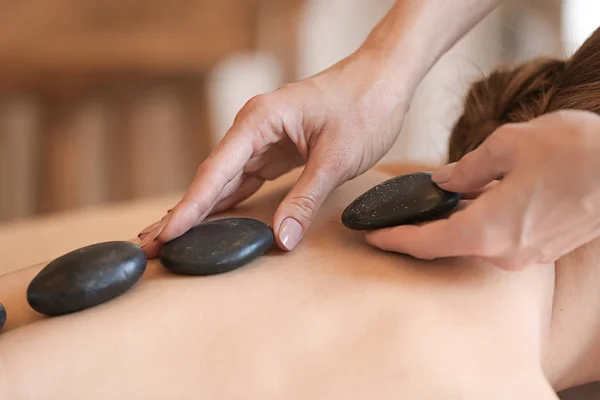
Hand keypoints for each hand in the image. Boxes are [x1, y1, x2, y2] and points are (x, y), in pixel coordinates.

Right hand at [139, 51, 410, 256]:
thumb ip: (307, 198)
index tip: (166, 234)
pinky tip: (213, 222)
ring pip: (225, 182)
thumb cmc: (364, 106)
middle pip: (211, 178)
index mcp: (259, 121)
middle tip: (150, 245)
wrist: (384, 79)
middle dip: (183, 213)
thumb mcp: (337, 157)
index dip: (190, 207)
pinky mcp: (276, 151)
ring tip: (172, 239)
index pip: (215, 171)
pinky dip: (229, 203)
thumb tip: (282, 239)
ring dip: (201, 211)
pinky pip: (245, 181)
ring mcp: (263, 140)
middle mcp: (254, 129)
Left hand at [365, 110, 599, 269]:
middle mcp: (504, 252)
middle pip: (445, 245)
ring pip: (472, 241)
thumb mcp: (509, 145)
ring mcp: (525, 255)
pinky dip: (477, 224)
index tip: (369, 237)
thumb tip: (444, 181)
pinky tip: (470, 204)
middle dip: (416, 232)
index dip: (393, 240)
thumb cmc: (575, 151)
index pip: (424, 243)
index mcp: (487, 230)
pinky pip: (496, 238)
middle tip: (391, 218)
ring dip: (448, 225)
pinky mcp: (542, 248)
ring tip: (426, 207)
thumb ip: (468, 168)